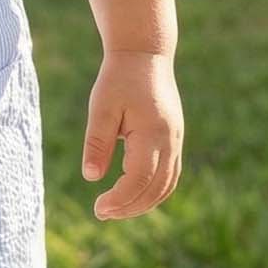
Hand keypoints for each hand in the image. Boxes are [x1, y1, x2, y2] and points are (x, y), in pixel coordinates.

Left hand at [82, 48, 181, 219]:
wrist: (145, 54)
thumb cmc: (119, 78)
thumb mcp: (101, 107)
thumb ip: (97, 142)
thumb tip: (91, 177)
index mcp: (153, 133)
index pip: (139, 179)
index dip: (120, 198)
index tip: (98, 207)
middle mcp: (170, 141)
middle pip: (156, 188)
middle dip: (130, 207)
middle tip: (101, 213)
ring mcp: (176, 141)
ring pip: (166, 185)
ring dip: (143, 203)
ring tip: (114, 209)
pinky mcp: (174, 140)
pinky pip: (170, 175)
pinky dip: (153, 191)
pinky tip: (132, 195)